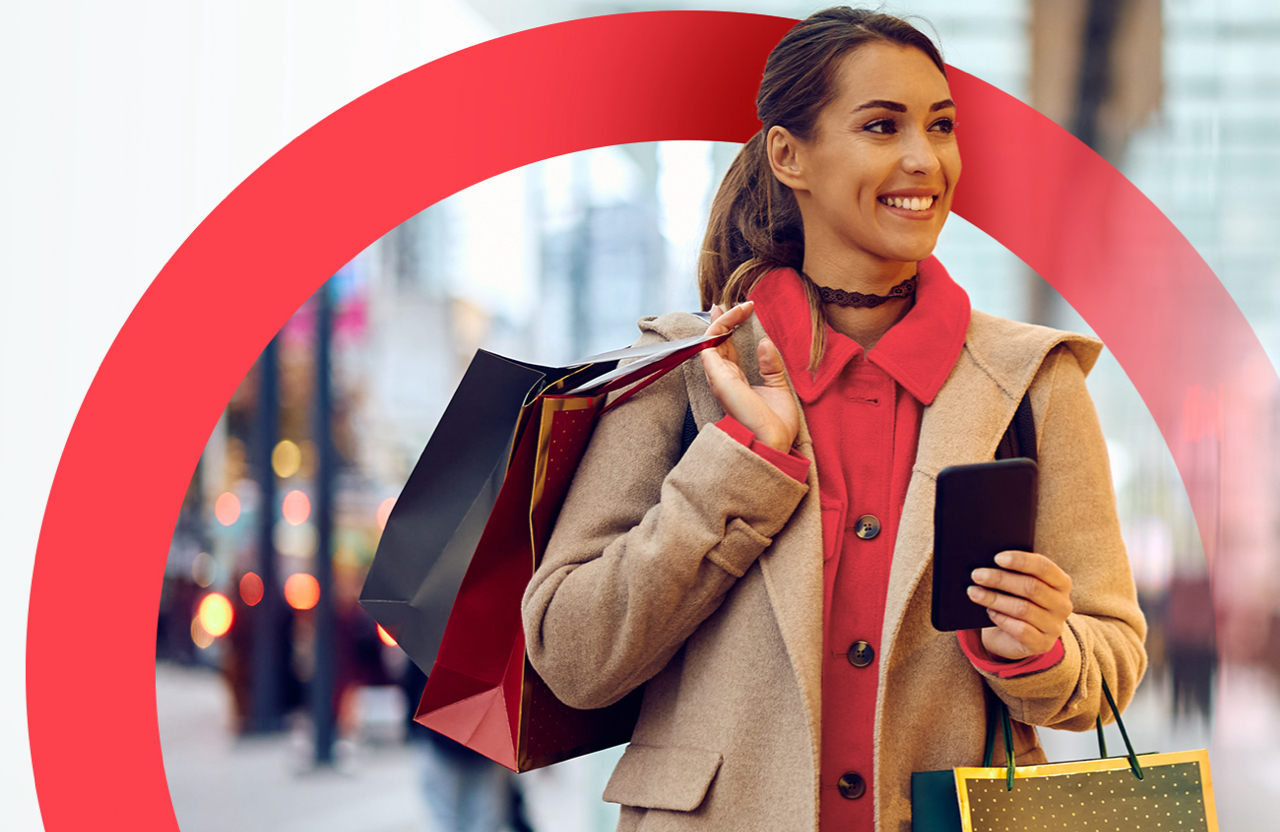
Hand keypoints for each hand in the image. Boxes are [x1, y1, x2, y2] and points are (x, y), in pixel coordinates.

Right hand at [699, 301, 799, 452]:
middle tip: (731, 303)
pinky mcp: (719, 376)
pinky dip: (719, 326)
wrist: (773, 442)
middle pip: (716, 342)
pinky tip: (731, 315)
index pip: (728, 350)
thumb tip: (764, 342)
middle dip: (722, 320)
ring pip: (711, 339)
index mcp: (738, 382)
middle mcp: (725, 378)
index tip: (745, 311)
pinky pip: (710, 344)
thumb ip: (771, 366)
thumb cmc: (776, 424)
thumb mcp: (779, 388)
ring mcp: (720, 377)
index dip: (732, 329)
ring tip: (739, 306)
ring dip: (723, 319)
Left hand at [967, 550, 1072, 659]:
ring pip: (1023, 609)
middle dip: (1000, 579)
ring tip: (974, 592)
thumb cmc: (1017, 601)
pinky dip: (1001, 618)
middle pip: (1031, 587)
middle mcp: (1062, 605)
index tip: (997, 558)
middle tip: (977, 574)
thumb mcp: (1019, 585)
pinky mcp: (1042, 644)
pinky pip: (1020, 629)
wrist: (1015, 637)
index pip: (1044, 567)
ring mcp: (1054, 627)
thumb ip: (1013, 573)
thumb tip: (988, 563)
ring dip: (994, 599)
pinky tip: (989, 612)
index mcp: (1061, 583)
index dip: (1021, 560)